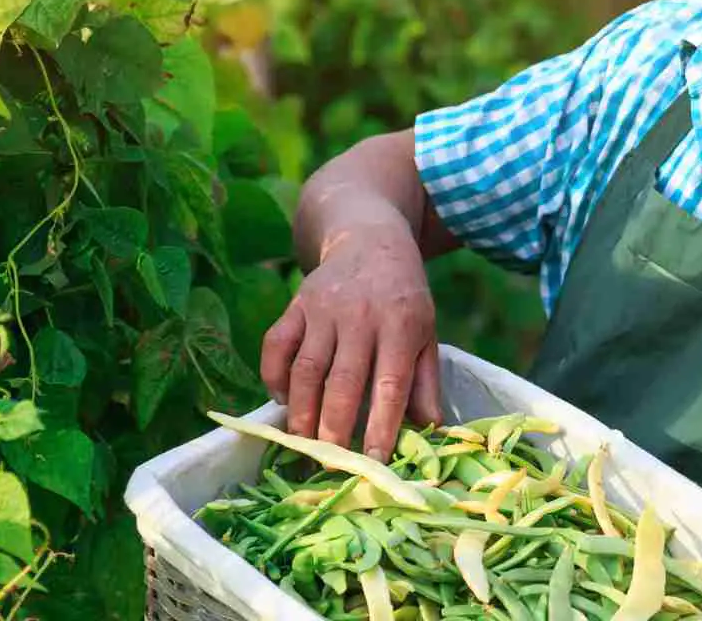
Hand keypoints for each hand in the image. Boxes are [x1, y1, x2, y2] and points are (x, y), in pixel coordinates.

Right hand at [260, 224, 442, 460]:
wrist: (369, 240)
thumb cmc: (403, 298)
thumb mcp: (427, 332)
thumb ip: (425, 381)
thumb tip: (429, 430)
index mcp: (401, 326)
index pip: (390, 385)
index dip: (382, 426)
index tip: (375, 461)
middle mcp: (361, 317)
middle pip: (342, 382)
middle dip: (334, 428)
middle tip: (329, 462)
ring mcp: (323, 309)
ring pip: (305, 369)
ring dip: (300, 412)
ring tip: (301, 443)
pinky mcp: (295, 304)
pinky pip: (275, 345)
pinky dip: (273, 376)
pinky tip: (282, 399)